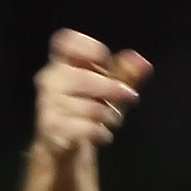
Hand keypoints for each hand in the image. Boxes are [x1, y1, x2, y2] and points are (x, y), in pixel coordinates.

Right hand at [33, 30, 150, 158]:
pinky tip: (101, 134)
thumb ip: (125, 74)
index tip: (106, 63)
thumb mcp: (109, 91)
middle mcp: (50, 80)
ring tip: (111, 120)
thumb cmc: (85, 113)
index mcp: (61, 63)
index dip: (90, 49)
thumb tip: (142, 62)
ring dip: (109, 115)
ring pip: (88, 107)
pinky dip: (100, 133)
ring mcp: (48, 104)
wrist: (61, 148)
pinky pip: (85, 127)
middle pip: (84, 77)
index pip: (67, 42)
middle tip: (130, 96)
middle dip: (112, 89)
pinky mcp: (52, 128)